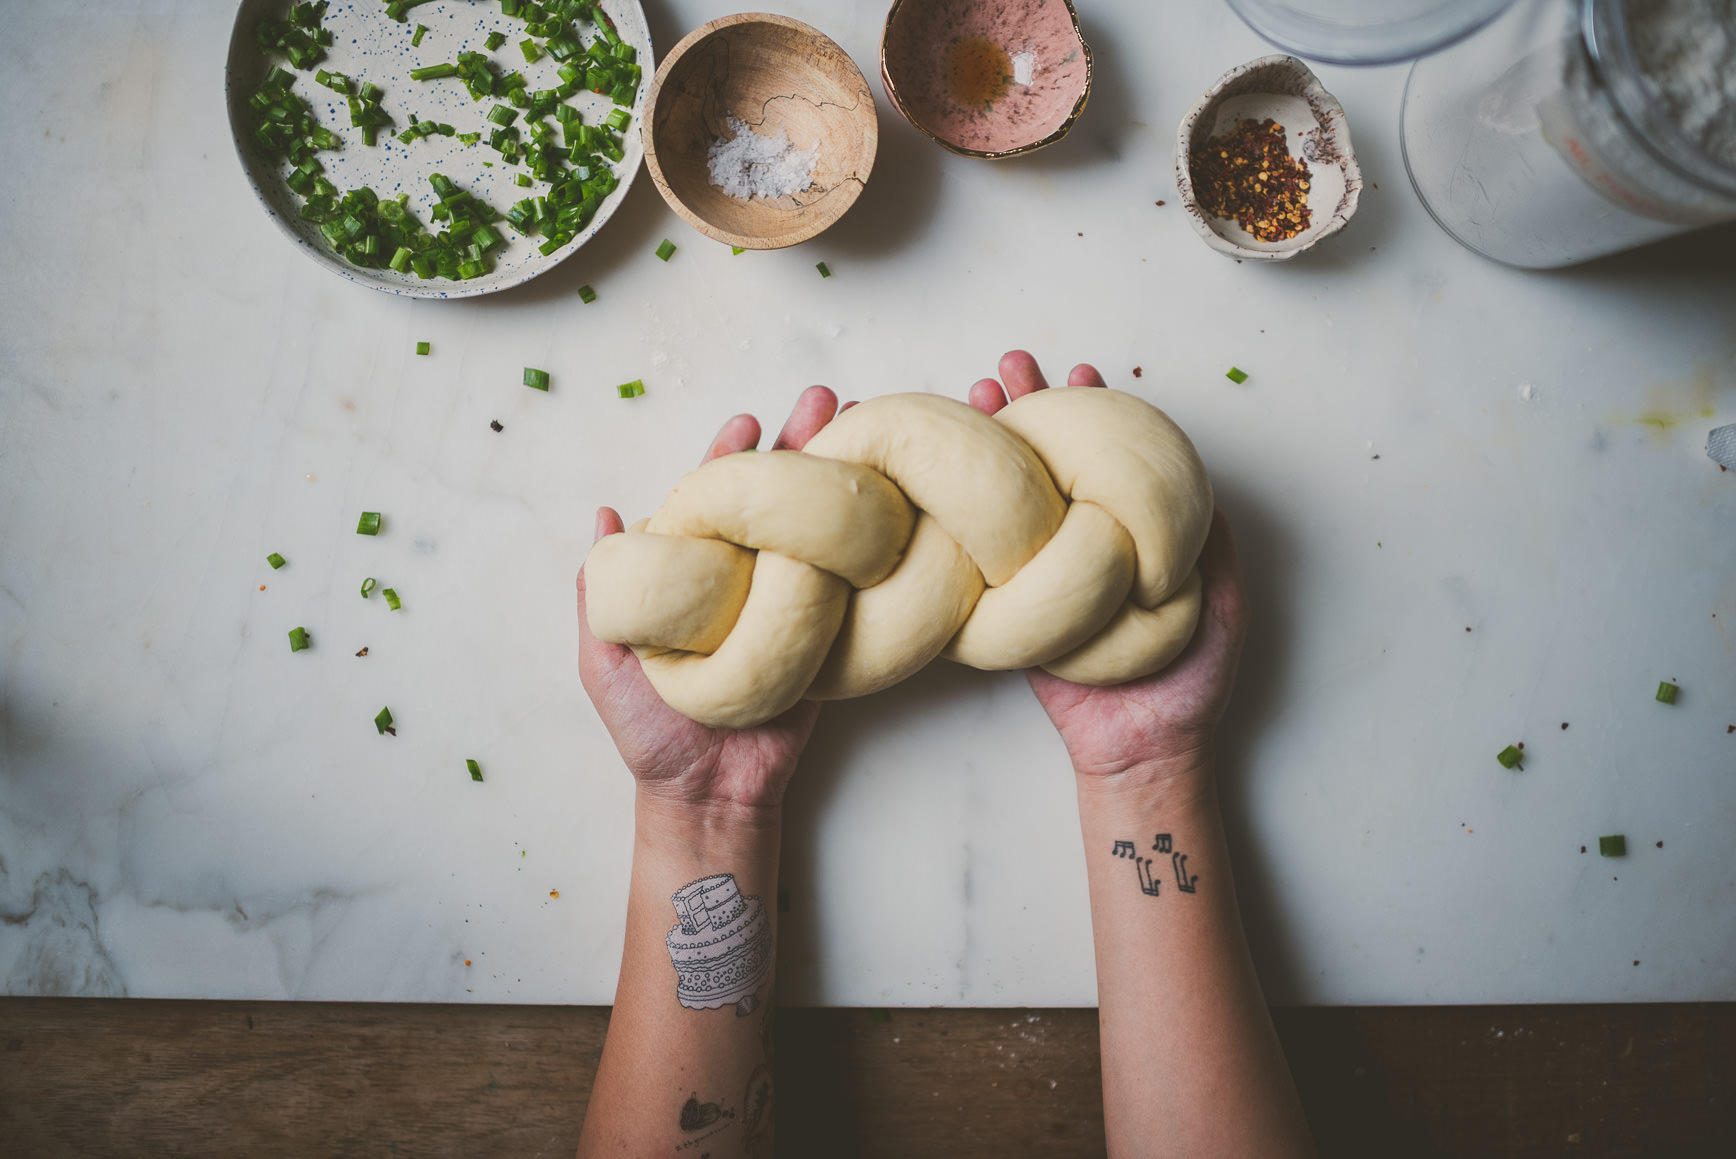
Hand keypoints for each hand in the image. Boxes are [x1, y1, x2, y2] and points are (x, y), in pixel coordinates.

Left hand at [576, 387, 843, 812]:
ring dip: (847, 482)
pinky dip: (876, 548)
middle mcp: (748, 579)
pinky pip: (854, 588)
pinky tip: (897, 509)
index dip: (729, 456)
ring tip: (874, 436)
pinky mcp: (832, 639)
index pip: (714, 499)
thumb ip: (603, 593)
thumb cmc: (650, 733)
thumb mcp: (605, 660)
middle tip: (828, 400)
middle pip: (777, 500)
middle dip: (802, 446)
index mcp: (697, 575)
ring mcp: (794, 605)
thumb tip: (604, 516)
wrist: (707, 794)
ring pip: (820, 531)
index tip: (746, 421)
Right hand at [969, 352, 1248, 791]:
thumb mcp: (1220, 605)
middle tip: (1006, 366)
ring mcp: (1040, 571)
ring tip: (971, 394)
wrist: (1144, 749)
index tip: (1081, 370)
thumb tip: (1201, 485)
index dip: (1093, 412)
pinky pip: (982, 552)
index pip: (1105, 457)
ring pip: (1010, 495)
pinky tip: (946, 474)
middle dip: (1027, 408)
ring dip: (988, 444)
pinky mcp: (1009, 605)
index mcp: (1126, 534)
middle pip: (1048, 461)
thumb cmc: (1189, 684)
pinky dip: (961, 510)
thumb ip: (1209, 545)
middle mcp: (1079, 542)